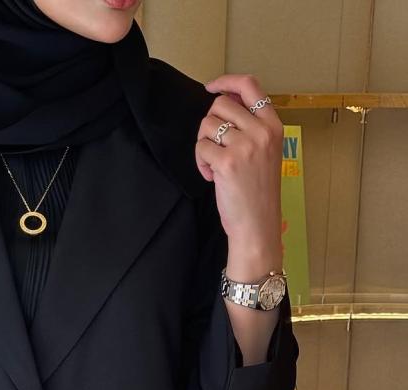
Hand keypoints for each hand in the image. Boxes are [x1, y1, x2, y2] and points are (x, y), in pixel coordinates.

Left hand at [196, 73, 283, 261]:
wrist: (257, 224)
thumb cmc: (257, 192)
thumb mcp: (263, 152)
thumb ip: (249, 127)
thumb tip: (223, 101)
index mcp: (273, 126)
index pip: (250, 86)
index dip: (227, 81)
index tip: (211, 87)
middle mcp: (262, 132)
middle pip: (221, 104)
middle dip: (209, 124)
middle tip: (214, 147)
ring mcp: (245, 146)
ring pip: (207, 125)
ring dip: (203, 145)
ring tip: (214, 165)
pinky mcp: (227, 162)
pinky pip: (201, 148)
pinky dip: (200, 162)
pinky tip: (211, 176)